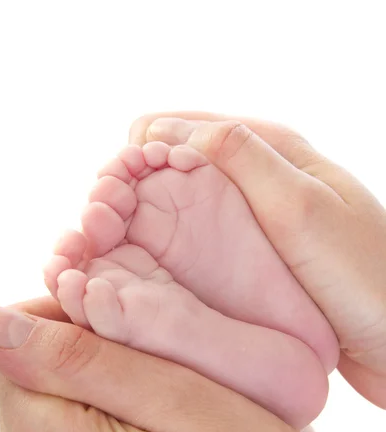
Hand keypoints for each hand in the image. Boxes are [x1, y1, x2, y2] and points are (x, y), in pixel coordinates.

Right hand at [129, 112, 385, 407]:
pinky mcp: (252, 260)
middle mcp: (255, 181)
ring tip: (108, 254)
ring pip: (180, 209)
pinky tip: (145, 276)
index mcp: (269, 151)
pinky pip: (199, 245)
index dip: (133, 155)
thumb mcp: (302, 208)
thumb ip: (243, 159)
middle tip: (98, 232)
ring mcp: (251, 222)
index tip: (108, 195)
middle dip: (128, 192)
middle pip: (170, 170)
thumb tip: (175, 128)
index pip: (177, 129)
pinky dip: (167, 254)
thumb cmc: (367, 278)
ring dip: (140, 225)